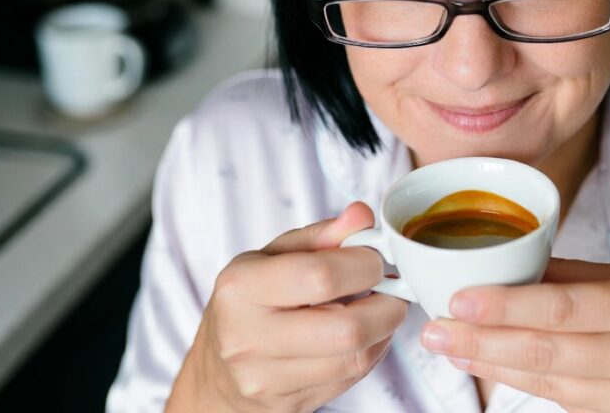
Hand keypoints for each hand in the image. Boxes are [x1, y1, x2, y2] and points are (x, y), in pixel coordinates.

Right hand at [167, 202, 407, 412]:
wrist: (217, 371)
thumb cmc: (250, 301)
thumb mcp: (272, 257)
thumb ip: (320, 235)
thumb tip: (361, 216)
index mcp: (242, 288)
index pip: (321, 276)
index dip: (364, 265)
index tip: (375, 258)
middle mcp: (248, 337)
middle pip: (345, 328)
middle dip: (386, 304)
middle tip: (392, 287)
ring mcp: (266, 378)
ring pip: (354, 358)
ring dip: (384, 330)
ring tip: (381, 308)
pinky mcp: (289, 404)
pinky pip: (351, 378)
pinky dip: (371, 352)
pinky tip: (366, 334)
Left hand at [420, 258, 609, 412]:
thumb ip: (578, 279)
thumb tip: (511, 264)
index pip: (563, 306)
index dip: (506, 306)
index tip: (459, 301)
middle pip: (547, 350)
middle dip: (482, 341)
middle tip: (435, 331)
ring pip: (546, 380)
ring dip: (490, 364)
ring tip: (449, 348)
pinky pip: (559, 400)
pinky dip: (518, 383)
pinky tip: (487, 367)